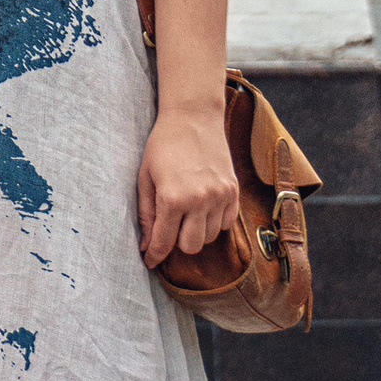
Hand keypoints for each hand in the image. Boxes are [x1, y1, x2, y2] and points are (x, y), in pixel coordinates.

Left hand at [136, 104, 237, 268]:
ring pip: (210, 237)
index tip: (150, 262)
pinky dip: (214, 222)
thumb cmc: (163, 145)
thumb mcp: (146, 178)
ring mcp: (221, 197)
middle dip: (177, 243)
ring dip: (196, 232)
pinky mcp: (234, 192)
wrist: (193, 117)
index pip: (164, 242)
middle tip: (169, 228)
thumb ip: (146, 214)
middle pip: (191, 247)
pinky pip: (226, 224)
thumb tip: (146, 246)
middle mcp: (200, 201)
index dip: (155, 256)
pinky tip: (202, 207)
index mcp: (173, 198)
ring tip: (186, 212)